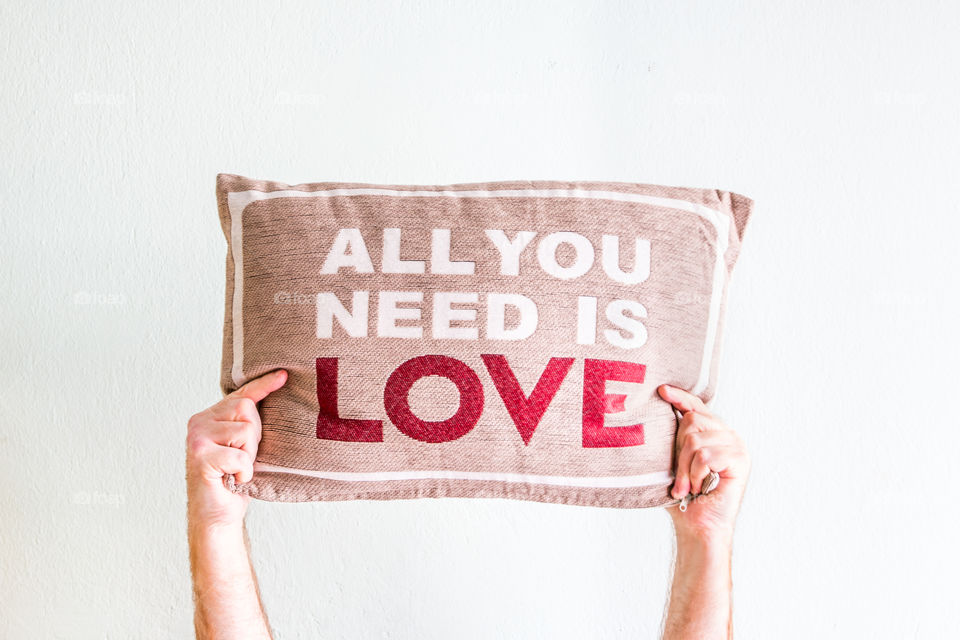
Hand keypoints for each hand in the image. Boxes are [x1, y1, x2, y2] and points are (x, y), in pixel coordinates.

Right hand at [186, 370, 287, 529]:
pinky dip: (243, 472)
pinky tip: (232, 479)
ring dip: (249, 456)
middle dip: (256, 437)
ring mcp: (196, 437)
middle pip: (248, 409)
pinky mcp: (199, 455)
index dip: (264, 384)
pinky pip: (240, 456)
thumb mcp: (247, 446)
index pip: (241, 394)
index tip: (284, 375)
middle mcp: (199, 421)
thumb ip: (251, 423)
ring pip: (246, 432)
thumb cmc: (234, 480)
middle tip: (242, 458)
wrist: (217, 516)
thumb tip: (280, 395)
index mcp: (210, 415)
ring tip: (235, 469)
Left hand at [657, 384, 749, 542]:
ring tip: (691, 486)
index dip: (679, 397)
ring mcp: (737, 446)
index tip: (662, 390)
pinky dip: (697, 475)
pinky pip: (705, 456)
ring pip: (695, 440)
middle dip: (678, 452)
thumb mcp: (675, 462)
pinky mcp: (741, 460)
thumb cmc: (686, 497)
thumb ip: (674, 440)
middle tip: (681, 479)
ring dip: (686, 469)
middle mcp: (729, 435)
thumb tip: (652, 415)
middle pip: (691, 420)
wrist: (699, 527)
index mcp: (714, 433)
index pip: (697, 406)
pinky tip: (702, 488)